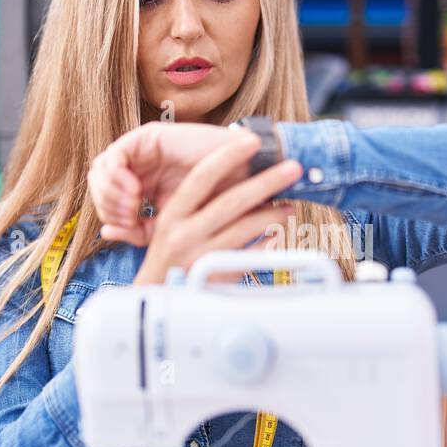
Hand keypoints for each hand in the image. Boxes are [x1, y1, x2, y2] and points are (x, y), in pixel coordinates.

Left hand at [88, 121, 254, 232]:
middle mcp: (138, 167)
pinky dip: (117, 175)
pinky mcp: (146, 136)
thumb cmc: (212, 203)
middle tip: (129, 215)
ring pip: (100, 170)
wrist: (240, 178)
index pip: (105, 201)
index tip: (129, 226)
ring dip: (111, 191)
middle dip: (108, 204)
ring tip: (133, 204)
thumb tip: (105, 233)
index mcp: (141, 187)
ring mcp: (140, 151)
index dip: (111, 217)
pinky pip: (114, 155)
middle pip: (98, 185)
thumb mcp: (170, 224)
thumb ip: (139, 231)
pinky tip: (136, 189)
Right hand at [103, 135, 302, 284]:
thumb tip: (233, 182)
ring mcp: (202, 258)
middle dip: (266, 182)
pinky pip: (250, 257)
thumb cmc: (166, 262)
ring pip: (246, 229)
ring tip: (290, 206)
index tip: (251, 141)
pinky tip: (277, 236)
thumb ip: (195, 209)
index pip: (201, 179)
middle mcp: (184, 236)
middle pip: (232, 202)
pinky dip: (267, 246)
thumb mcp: (169, 230)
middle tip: (292, 168)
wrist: (154, 305)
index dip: (227, 157)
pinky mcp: (217, 279)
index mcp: (172, 217)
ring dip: (273, 214)